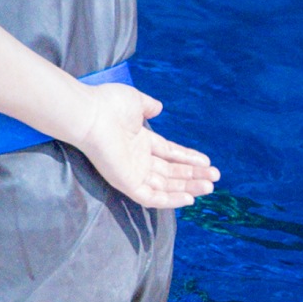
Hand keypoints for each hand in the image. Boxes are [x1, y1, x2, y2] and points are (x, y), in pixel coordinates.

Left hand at [69, 82, 218, 209]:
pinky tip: (189, 199)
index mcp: (139, 141)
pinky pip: (151, 198)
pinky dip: (169, 200)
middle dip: (193, 176)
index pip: (169, 154)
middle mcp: (136, 159)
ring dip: (187, 188)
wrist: (88, 114)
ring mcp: (131, 172)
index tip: (207, 162)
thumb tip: (158, 107)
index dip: (188, 159)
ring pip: (165, 186)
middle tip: (214, 179)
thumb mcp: (135, 101)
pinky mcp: (126, 183)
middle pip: (170, 172)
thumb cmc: (107, 104)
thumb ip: (148, 106)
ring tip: (209, 187)